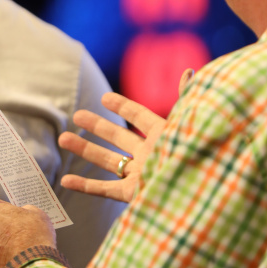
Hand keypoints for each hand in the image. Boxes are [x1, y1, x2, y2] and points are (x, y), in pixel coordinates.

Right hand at [58, 69, 193, 202]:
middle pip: (119, 137)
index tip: (105, 98)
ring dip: (85, 150)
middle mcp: (150, 155)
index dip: (124, 107)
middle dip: (98, 126)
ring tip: (63, 139)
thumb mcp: (190, 125)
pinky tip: (66, 181)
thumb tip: (190, 71)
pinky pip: (104, 189)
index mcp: (164, 136)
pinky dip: (85, 185)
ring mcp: (140, 175)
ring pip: (107, 160)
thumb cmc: (200, 157)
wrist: (203, 195)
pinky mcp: (133, 195)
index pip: (141, 117)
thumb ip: (186, 99)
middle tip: (78, 116)